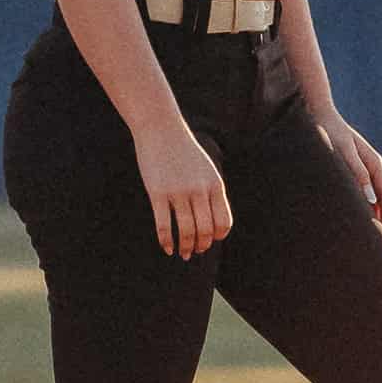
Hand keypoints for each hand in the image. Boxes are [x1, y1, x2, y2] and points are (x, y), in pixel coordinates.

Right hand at [133, 125, 231, 259]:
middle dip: (201, 246)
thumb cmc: (183, 151)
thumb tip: (212, 220)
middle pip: (205, 231)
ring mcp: (179, 192)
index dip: (218, 237)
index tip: (209, 241)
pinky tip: (167, 249)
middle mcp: (199, 190)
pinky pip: (164, 226)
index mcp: (215, 185)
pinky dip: (166, 242)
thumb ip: (211, 191)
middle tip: (195, 251)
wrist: (161, 129)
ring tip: (183, 253)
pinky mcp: (158, 193)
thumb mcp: (205, 169)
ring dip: (185, 247)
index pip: (224, 222)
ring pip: (186, 231)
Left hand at [317, 111, 381, 233]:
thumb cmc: (329, 132)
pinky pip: (362, 195)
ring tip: (373, 238)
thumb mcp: (342, 149)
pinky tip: (356, 220)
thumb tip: (368, 191)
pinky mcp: (351, 173)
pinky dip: (363, 209)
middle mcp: (371, 168)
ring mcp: (362, 171)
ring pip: (374, 198)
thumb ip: (355, 168)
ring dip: (375, 217)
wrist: (317, 116)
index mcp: (374, 163)